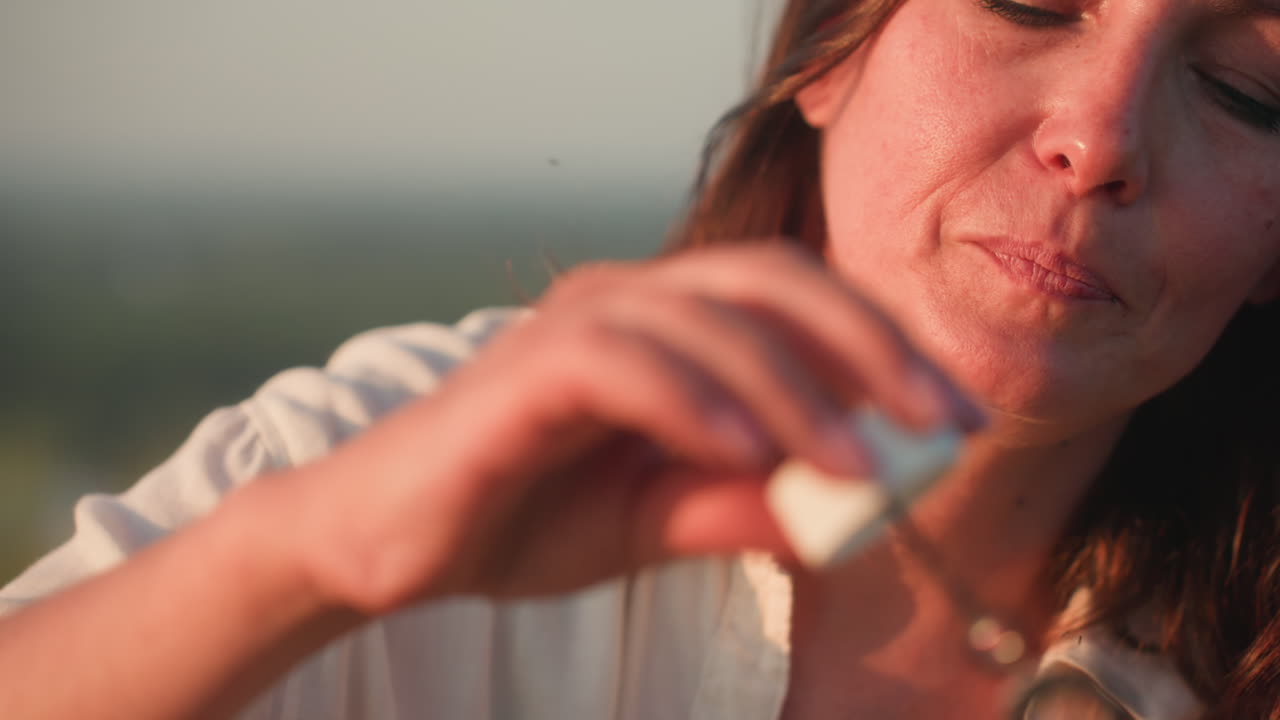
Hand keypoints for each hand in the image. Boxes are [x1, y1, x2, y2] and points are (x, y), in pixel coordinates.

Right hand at [286, 243, 984, 613]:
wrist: (385, 545)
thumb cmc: (518, 519)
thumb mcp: (654, 523)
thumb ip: (740, 506)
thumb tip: (843, 512)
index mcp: (664, 324)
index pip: (794, 300)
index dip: (885, 347)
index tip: (956, 420)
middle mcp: (622, 300)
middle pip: (769, 280)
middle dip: (870, 346)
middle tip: (942, 423)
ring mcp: (571, 325)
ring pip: (706, 315)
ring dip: (796, 387)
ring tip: (861, 467)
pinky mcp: (522, 370)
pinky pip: (623, 362)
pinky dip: (693, 401)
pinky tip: (750, 456)